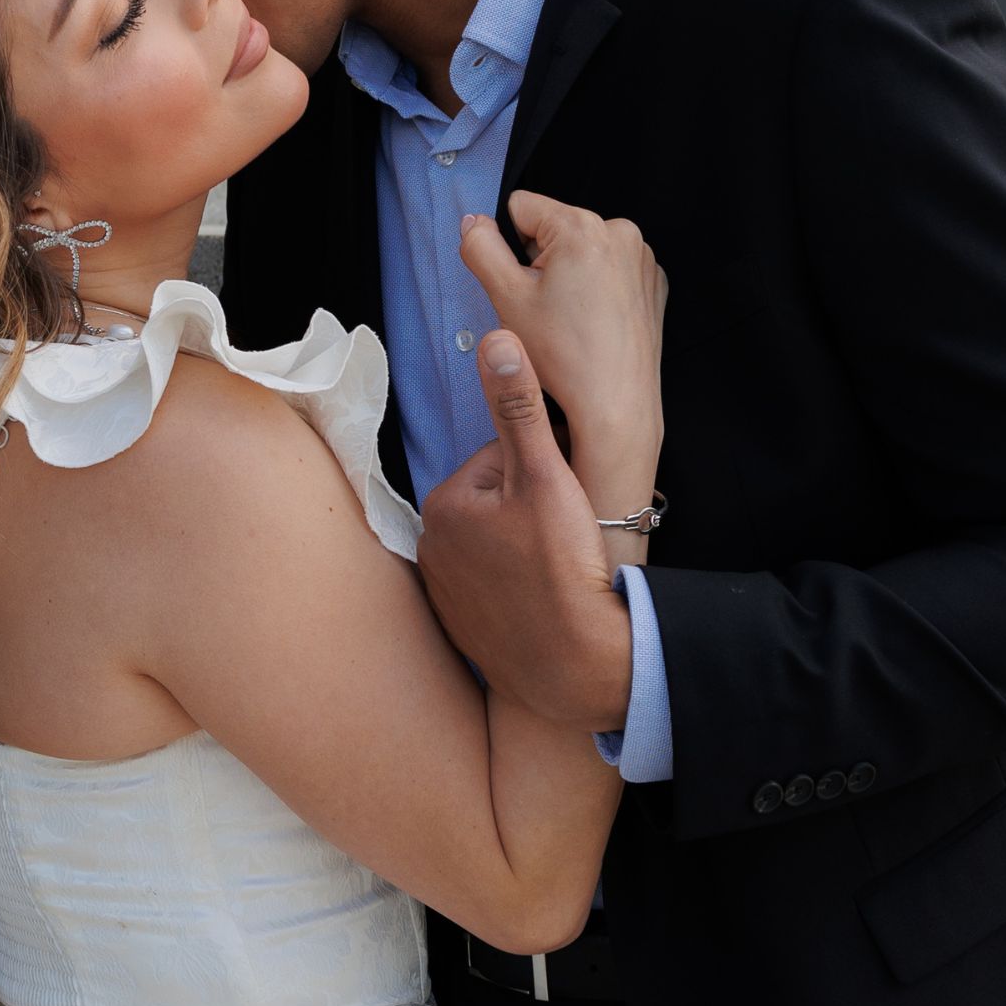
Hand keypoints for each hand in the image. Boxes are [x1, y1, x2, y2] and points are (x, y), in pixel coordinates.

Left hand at [419, 329, 635, 731]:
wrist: (574, 666)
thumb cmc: (560, 569)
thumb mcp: (546, 475)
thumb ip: (519, 406)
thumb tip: (496, 339)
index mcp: (444, 503)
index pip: (503, 457)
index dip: (545, 470)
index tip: (566, 502)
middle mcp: (431, 547)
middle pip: (498, 500)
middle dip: (533, 508)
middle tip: (566, 538)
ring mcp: (444, 593)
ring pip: (498, 543)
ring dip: (527, 547)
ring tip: (558, 570)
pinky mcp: (463, 629)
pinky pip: (495, 586)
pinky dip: (519, 587)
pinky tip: (545, 598)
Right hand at [459, 192, 666, 504]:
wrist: (615, 406)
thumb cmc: (564, 358)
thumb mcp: (506, 298)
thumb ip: (480, 247)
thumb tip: (474, 222)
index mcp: (582, 227)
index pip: (521, 207)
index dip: (510, 247)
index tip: (525, 287)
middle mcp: (621, 232)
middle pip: (554, 229)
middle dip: (543, 262)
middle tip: (549, 310)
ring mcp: (642, 258)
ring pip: (582, 250)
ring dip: (571, 275)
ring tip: (573, 320)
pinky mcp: (653, 282)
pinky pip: (610, 269)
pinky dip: (598, 288)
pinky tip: (594, 323)